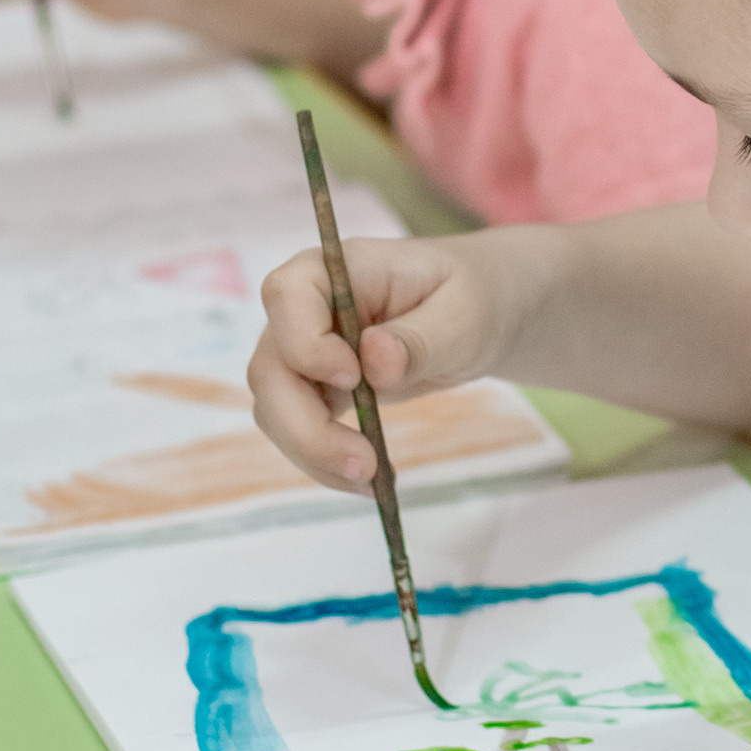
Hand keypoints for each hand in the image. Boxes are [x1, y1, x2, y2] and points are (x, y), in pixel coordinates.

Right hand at [251, 224, 557, 489]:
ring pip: (276, 409)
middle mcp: (307, 310)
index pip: (288, 295)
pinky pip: (300, 430)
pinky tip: (371, 480)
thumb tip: (374, 360)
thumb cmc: (474, 297)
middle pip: (271, 367)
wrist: (479, 316)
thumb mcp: (466, 314)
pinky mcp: (316, 390)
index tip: (352, 377)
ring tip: (372, 481)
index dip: (305, 343)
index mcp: (337, 269)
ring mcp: (305, 353)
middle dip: (304, 427)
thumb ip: (421, 337)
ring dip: (313, 454)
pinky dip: (326, 461)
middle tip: (363, 466)